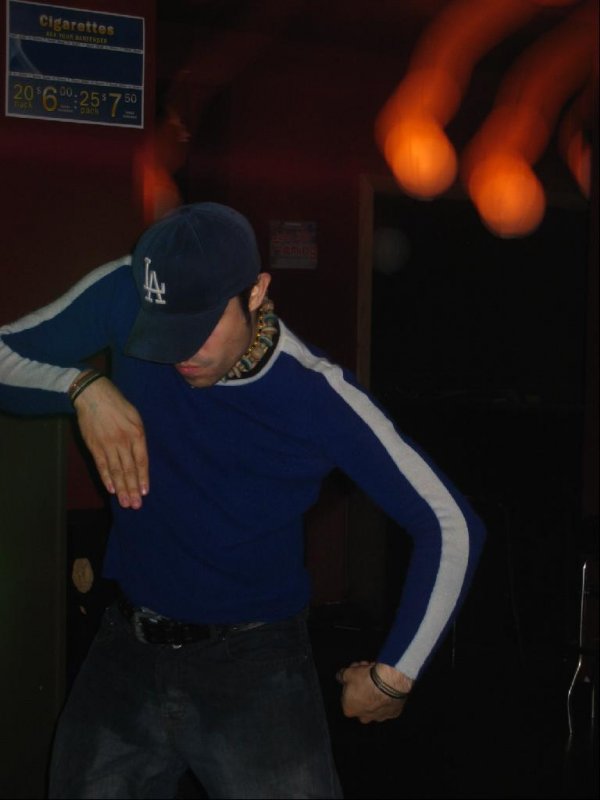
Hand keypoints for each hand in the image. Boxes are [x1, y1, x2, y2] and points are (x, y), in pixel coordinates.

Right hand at [73, 376, 148, 508]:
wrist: (93, 395)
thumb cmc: (118, 404)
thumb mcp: (135, 417)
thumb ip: (138, 437)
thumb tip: (140, 457)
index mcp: (136, 433)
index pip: (142, 461)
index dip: (143, 478)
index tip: (145, 492)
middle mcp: (123, 441)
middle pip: (129, 469)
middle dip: (133, 489)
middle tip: (136, 505)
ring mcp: (107, 444)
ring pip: (115, 471)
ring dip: (121, 488)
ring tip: (125, 502)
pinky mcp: (94, 446)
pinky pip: (101, 465)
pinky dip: (106, 478)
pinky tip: (111, 489)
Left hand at [336, 661, 412, 722]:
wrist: (388, 683)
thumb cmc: (366, 680)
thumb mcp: (348, 673)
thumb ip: (341, 675)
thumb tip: (340, 675)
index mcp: (349, 709)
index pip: (346, 696)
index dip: (350, 683)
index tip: (355, 674)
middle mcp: (364, 717)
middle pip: (360, 700)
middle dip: (363, 687)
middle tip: (367, 673)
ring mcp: (380, 717)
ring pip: (375, 703)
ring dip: (375, 692)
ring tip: (379, 676)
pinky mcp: (393, 713)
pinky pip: (389, 704)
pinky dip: (388, 695)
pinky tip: (388, 684)